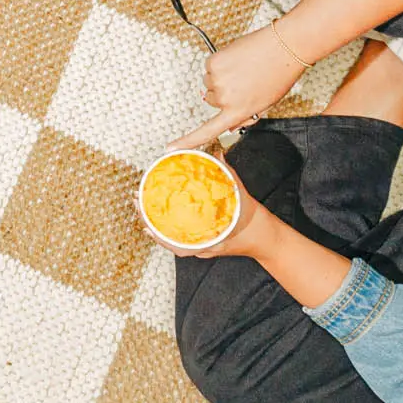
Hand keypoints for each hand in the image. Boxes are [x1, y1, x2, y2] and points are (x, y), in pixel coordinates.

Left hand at [147, 159, 278, 258]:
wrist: (265, 238)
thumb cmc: (253, 223)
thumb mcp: (240, 196)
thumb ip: (227, 175)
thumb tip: (217, 153)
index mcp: (209, 244)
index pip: (178, 246)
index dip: (159, 236)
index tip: (144, 223)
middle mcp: (201, 248)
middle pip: (169, 240)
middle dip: (150, 222)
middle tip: (136, 203)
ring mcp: (201, 246)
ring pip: (172, 238)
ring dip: (155, 222)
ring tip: (140, 205)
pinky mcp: (202, 242)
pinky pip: (180, 234)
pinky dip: (167, 224)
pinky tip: (157, 213)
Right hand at [175, 23, 308, 142]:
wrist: (284, 46)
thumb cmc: (279, 75)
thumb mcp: (265, 104)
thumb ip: (244, 116)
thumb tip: (228, 122)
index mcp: (238, 112)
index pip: (208, 131)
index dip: (187, 141)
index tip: (172, 147)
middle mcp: (225, 98)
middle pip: (211, 99)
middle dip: (223, 92)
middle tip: (242, 81)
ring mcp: (217, 79)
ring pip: (210, 81)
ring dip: (222, 76)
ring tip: (243, 68)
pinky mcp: (214, 62)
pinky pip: (210, 66)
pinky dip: (221, 62)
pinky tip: (237, 59)